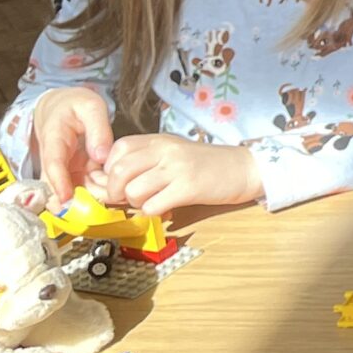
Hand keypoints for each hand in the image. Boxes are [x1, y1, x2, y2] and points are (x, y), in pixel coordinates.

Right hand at [30, 89, 113, 201]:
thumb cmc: (74, 105)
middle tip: (99, 208)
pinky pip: (80, 189)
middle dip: (75, 201)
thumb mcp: (90, 107)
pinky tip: (112, 194)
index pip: (53, 165)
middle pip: (57, 187)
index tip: (66, 199)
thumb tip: (102, 155)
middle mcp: (53, 160)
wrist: (58, 107)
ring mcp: (62, 169)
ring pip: (69, 192)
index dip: (59, 184)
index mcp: (54, 140)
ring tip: (112, 200)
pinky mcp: (70, 174)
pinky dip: (94, 194)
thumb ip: (98, 128)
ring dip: (87, 200)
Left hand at [91, 135, 261, 215]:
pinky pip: (153, 206)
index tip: (118, 182)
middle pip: (119, 171)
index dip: (109, 170)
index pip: (117, 149)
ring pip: (133, 190)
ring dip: (136, 203)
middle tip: (127, 198)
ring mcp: (177, 168)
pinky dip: (153, 213)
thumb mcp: (173, 156)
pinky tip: (166, 208)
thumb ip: (144, 164)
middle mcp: (166, 150)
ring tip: (152, 202)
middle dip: (115, 192)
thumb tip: (107, 185)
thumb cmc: (207, 165)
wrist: (245, 169)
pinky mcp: (189, 187)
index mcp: (159, 140)